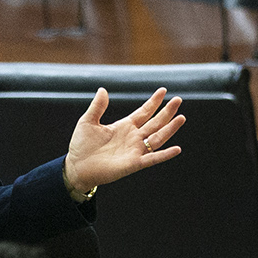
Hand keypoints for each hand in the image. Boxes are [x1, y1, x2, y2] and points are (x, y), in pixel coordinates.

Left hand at [62, 87, 184, 194]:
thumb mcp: (88, 121)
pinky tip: (177, 149)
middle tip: (178, 100)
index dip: (154, 102)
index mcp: (124, 126)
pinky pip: (152, 158)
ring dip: (170, 129)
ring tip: (181, 118)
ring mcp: (135, 150)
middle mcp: (133, 137)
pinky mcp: (134, 164)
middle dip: (167, 112)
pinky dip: (165, 154)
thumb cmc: (81, 146)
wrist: (77, 167)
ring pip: (157, 138)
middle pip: (155, 122)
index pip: (144, 112)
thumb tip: (103, 89)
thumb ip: (97, 107)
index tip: (163, 91)